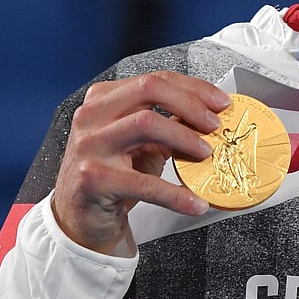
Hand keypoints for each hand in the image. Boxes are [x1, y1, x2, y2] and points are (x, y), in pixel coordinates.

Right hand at [51, 71, 230, 254]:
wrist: (79, 218)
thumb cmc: (111, 176)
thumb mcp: (138, 145)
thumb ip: (166, 125)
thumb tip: (208, 117)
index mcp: (102, 100)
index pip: (153, 80)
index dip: (192, 88)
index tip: (219, 102)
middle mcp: (91, 116)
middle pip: (148, 90)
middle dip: (190, 104)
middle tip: (214, 125)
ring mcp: (89, 146)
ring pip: (146, 123)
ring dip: (184, 138)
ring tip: (206, 154)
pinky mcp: (92, 179)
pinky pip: (144, 183)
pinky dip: (176, 194)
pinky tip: (194, 202)